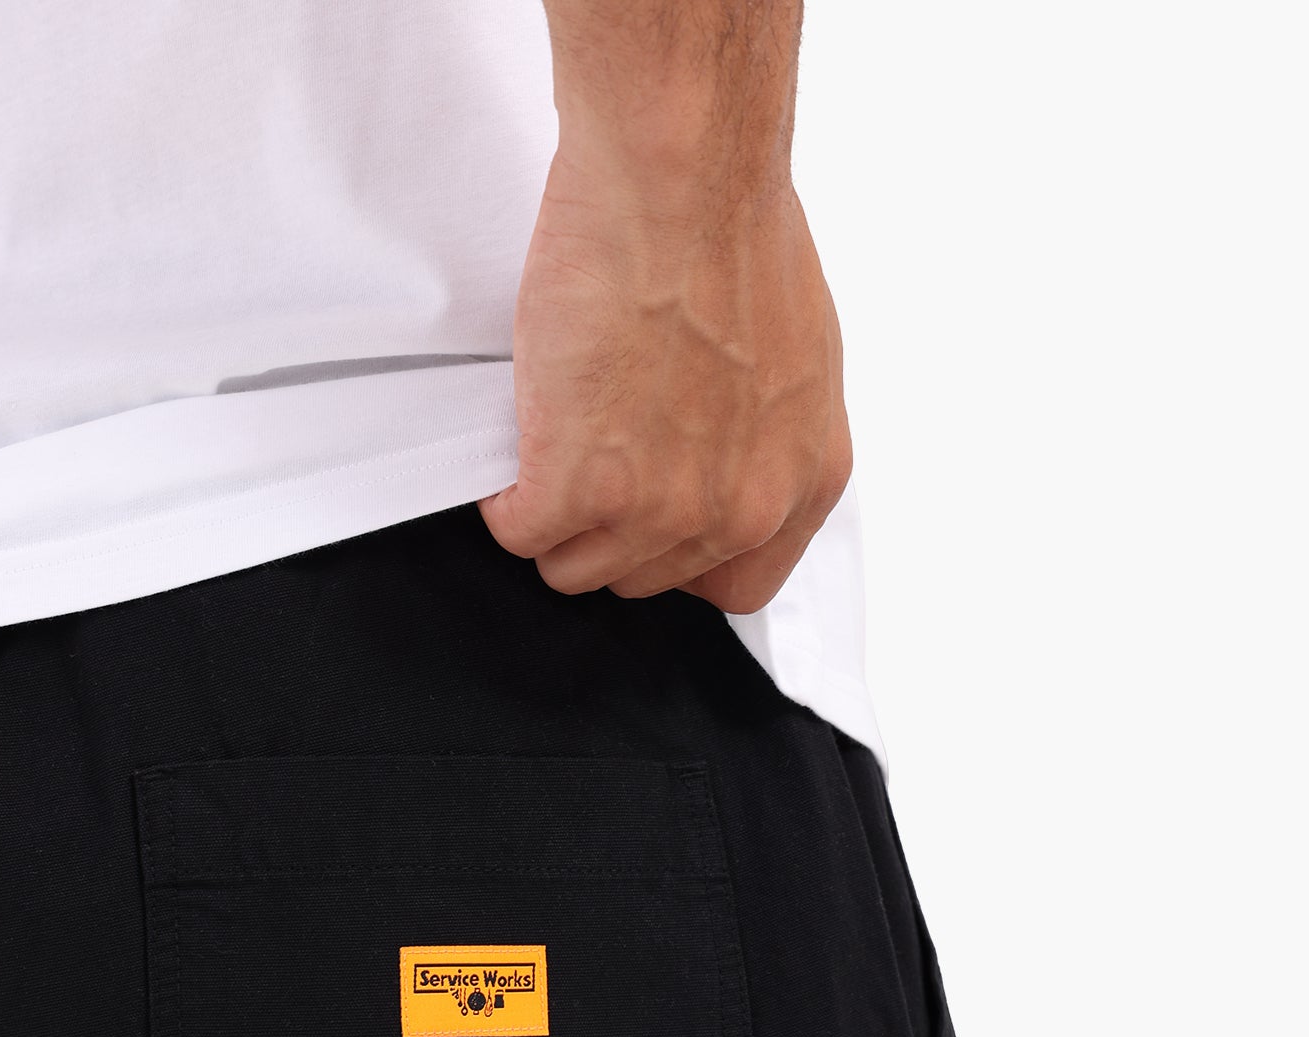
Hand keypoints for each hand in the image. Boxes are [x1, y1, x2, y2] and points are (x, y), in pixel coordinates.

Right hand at [480, 145, 851, 615]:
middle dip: (609, 524)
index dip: (682, 555)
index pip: (737, 586)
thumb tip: (721, 458)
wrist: (682, 177)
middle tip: (590, 450)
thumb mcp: (795, 357)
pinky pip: (521, 533)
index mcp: (801, 482)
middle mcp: (740, 512)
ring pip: (576, 567)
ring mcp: (660, 509)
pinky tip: (522, 439)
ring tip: (553, 441)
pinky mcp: (580, 488)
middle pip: (645, 578)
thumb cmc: (735, 230)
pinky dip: (507, 496)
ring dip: (553, 516)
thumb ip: (763, 437)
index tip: (653, 515)